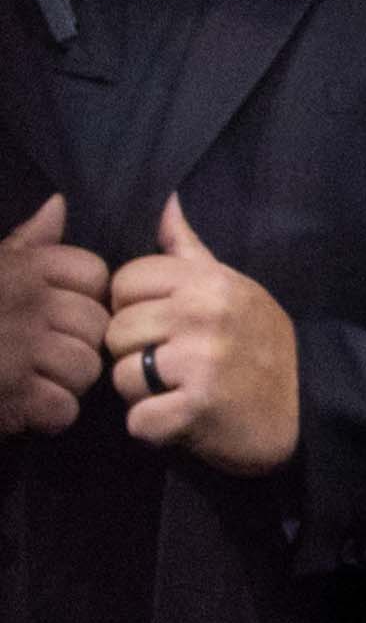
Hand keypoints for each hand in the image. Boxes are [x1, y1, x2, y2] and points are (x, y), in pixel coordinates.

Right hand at [5, 197, 103, 436]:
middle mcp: (26, 300)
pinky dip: (44, 417)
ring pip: (85, 368)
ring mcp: (20, 347)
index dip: (82, 298)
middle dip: (74, 345)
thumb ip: (25, 242)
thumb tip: (59, 205)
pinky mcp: (12, 393)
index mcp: (21, 266)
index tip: (54, 314)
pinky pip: (62, 409)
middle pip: (96, 326)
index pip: (93, 275)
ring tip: (26, 380)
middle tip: (37, 356)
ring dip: (61, 384)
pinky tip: (18, 407)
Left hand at [104, 197, 297, 472]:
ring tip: (182, 392)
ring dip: (145, 394)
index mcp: (208, 281)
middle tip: (177, 366)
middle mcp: (204, 314)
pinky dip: (157, 429)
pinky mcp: (197, 409)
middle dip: (137, 354)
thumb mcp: (232, 287)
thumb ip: (187, 249)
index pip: (124, 283)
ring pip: (122, 376)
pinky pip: (139, 420)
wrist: (312, 407)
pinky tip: (186, 419)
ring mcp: (202, 361)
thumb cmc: (261, 345)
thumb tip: (164, 199)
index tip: (168, 327)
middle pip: (117, 332)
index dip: (136, 308)